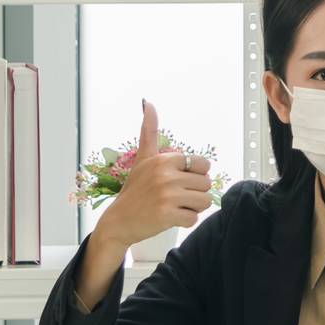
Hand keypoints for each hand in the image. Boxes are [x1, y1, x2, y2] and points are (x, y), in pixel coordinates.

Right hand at [94, 100, 214, 252]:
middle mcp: (166, 175)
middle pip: (206, 184)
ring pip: (204, 201)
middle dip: (194, 193)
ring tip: (173, 207)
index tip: (179, 180)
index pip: (203, 164)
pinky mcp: (167, 215)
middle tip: (174, 197)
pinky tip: (169, 218)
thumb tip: (148, 102)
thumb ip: (149, 131)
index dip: (195, 175)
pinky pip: (194, 218)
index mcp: (164, 160)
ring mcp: (167, 196)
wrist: (118, 222)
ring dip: (192, 207)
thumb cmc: (134, 189)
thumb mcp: (143, 158)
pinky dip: (185, 221)